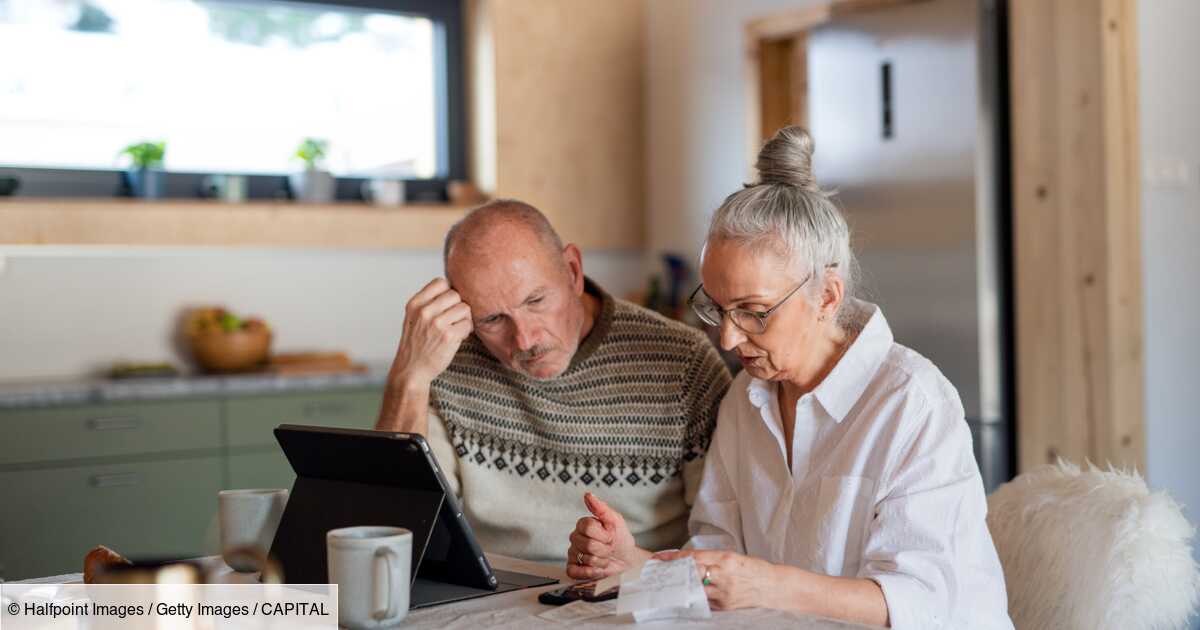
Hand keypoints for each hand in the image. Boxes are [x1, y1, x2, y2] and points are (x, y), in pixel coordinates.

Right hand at [387, 278, 472, 387]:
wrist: (411, 370)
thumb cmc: (415, 345)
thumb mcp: (413, 318)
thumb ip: (428, 303)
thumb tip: (453, 290)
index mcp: (415, 304)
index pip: (440, 282)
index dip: (448, 292)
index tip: (447, 305)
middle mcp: (424, 311)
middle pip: (455, 294)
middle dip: (458, 307)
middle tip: (453, 320)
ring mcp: (436, 323)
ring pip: (464, 308)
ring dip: (464, 319)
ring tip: (456, 329)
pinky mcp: (448, 336)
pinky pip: (468, 324)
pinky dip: (467, 331)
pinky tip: (458, 337)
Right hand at [566, 493, 646, 579]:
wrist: (626, 559)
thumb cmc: (620, 539)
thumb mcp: (615, 520)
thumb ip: (601, 508)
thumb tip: (588, 495)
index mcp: (583, 524)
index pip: (587, 527)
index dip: (603, 534)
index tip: (611, 535)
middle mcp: (575, 538)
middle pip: (587, 544)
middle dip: (604, 549)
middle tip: (609, 548)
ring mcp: (573, 553)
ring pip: (585, 558)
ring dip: (601, 561)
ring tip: (605, 558)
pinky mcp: (573, 569)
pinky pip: (574, 571)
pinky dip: (590, 572)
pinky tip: (598, 569)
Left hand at [653, 549, 780, 610]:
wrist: (774, 588)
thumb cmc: (754, 570)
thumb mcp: (734, 558)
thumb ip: (713, 559)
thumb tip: (690, 560)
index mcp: (725, 559)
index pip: (693, 557)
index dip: (673, 558)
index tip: (659, 558)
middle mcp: (723, 575)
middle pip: (690, 574)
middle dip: (673, 573)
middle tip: (658, 573)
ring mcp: (724, 593)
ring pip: (694, 590)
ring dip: (681, 587)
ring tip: (669, 584)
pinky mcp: (725, 607)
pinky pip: (705, 601)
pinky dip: (696, 598)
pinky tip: (688, 596)